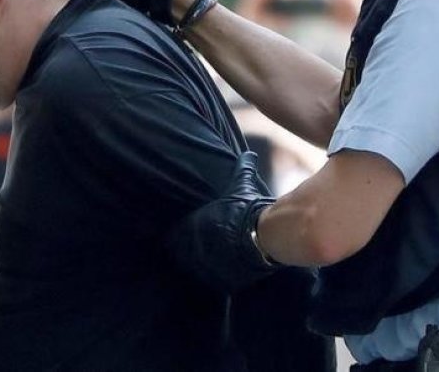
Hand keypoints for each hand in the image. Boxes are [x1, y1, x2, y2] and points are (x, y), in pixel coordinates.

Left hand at [163, 151, 277, 291]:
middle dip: (190, 251)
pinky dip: (217, 278)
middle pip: (183, 255)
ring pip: (196, 270)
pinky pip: (213, 282)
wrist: (263, 237)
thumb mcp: (240, 186)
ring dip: (202, 266)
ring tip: (214, 261)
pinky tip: (225, 271)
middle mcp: (193, 250)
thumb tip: (250, 154)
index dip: (180, 235)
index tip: (188, 233)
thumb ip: (241, 169)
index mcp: (191, 227)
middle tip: (201, 248)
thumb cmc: (247, 210)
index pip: (175, 235)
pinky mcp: (221, 283)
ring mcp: (205, 269)